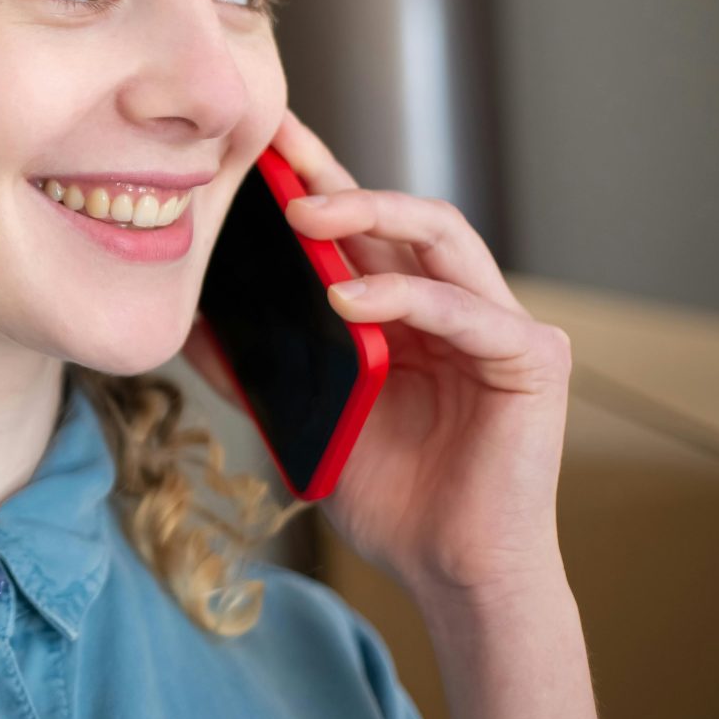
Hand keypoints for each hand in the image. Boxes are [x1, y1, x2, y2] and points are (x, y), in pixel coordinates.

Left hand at [179, 108, 574, 603]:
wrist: (450, 575)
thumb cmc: (390, 499)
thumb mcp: (303, 421)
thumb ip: (256, 371)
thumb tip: (186, 324)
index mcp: (406, 313)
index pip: (359, 230)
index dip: (314, 180)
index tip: (258, 143)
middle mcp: (457, 305)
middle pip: (400, 215)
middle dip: (337, 176)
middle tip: (276, 153)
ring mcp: (500, 326)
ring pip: (441, 237)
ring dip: (370, 215)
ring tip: (302, 216)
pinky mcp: (532, 359)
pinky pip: (465, 310)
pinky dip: (403, 296)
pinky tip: (346, 298)